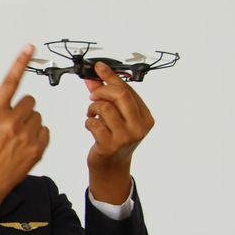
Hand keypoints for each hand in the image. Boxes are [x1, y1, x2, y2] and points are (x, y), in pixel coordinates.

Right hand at [0, 45, 49, 228]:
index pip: (9, 81)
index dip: (20, 62)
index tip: (29, 47)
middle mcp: (10, 123)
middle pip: (29, 100)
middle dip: (21, 107)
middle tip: (11, 121)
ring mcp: (26, 136)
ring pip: (38, 115)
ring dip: (29, 122)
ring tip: (16, 136)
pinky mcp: (37, 148)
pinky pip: (45, 130)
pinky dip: (37, 135)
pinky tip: (23, 144)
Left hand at [84, 62, 154, 202]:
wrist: (111, 166)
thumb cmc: (114, 138)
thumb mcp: (116, 116)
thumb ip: (107, 96)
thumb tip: (94, 77)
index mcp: (145, 117)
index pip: (128, 89)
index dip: (111, 77)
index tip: (98, 67)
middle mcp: (139, 127)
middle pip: (120, 95)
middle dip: (102, 90)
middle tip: (93, 95)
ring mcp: (126, 137)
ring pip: (105, 108)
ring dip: (92, 108)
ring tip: (92, 114)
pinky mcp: (111, 145)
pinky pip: (94, 123)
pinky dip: (88, 121)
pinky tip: (91, 126)